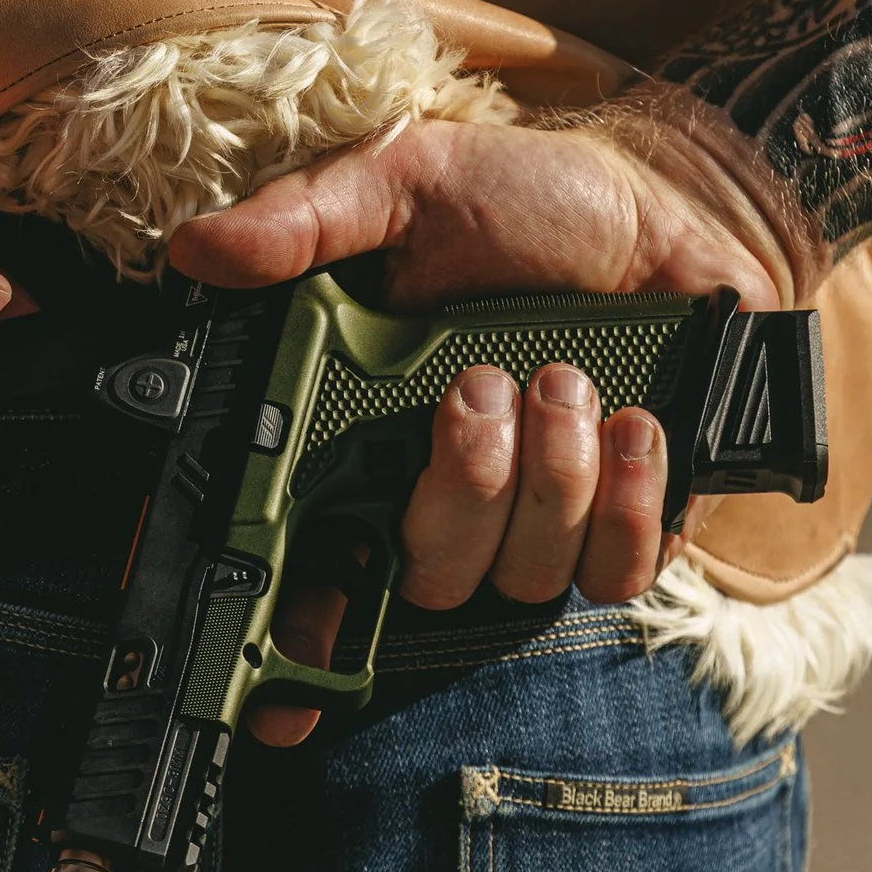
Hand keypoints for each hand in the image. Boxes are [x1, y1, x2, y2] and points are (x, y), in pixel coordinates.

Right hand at [166, 115, 787, 743]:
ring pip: (522, 578)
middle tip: (480, 390)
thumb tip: (198, 252)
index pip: (304, 565)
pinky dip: (627, 502)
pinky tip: (629, 423)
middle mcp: (439, 496)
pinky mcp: (630, 523)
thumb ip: (302, 221)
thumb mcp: (404, 184)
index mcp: (361, 438)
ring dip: (548, 477)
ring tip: (561, 375)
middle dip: (458, 493)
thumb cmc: (529, 197)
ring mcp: (535, 521)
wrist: (674, 203)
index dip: (286, 641)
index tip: (280, 687)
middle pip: (423, 580)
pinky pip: (615, 572)